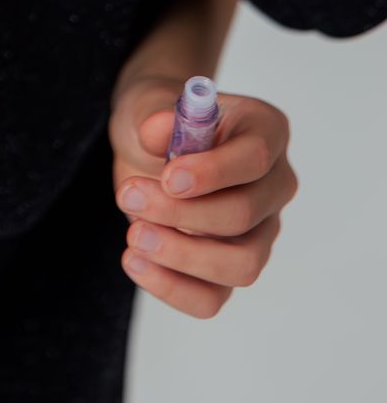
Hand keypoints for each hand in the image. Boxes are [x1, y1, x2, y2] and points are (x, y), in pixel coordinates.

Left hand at [108, 72, 298, 318]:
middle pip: (244, 215)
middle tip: (128, 196)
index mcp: (266, 131)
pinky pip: (213, 298)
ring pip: (241, 265)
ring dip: (181, 255)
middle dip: (180, 213)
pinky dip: (173, 287)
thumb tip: (156, 132)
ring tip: (134, 234)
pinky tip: (135, 262)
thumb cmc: (161, 123)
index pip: (254, 158)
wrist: (149, 149)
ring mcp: (260, 232)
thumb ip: (155, 115)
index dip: (213, 172)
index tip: (168, 178)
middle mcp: (274, 186)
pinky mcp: (231, 267)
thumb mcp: (150, 103)